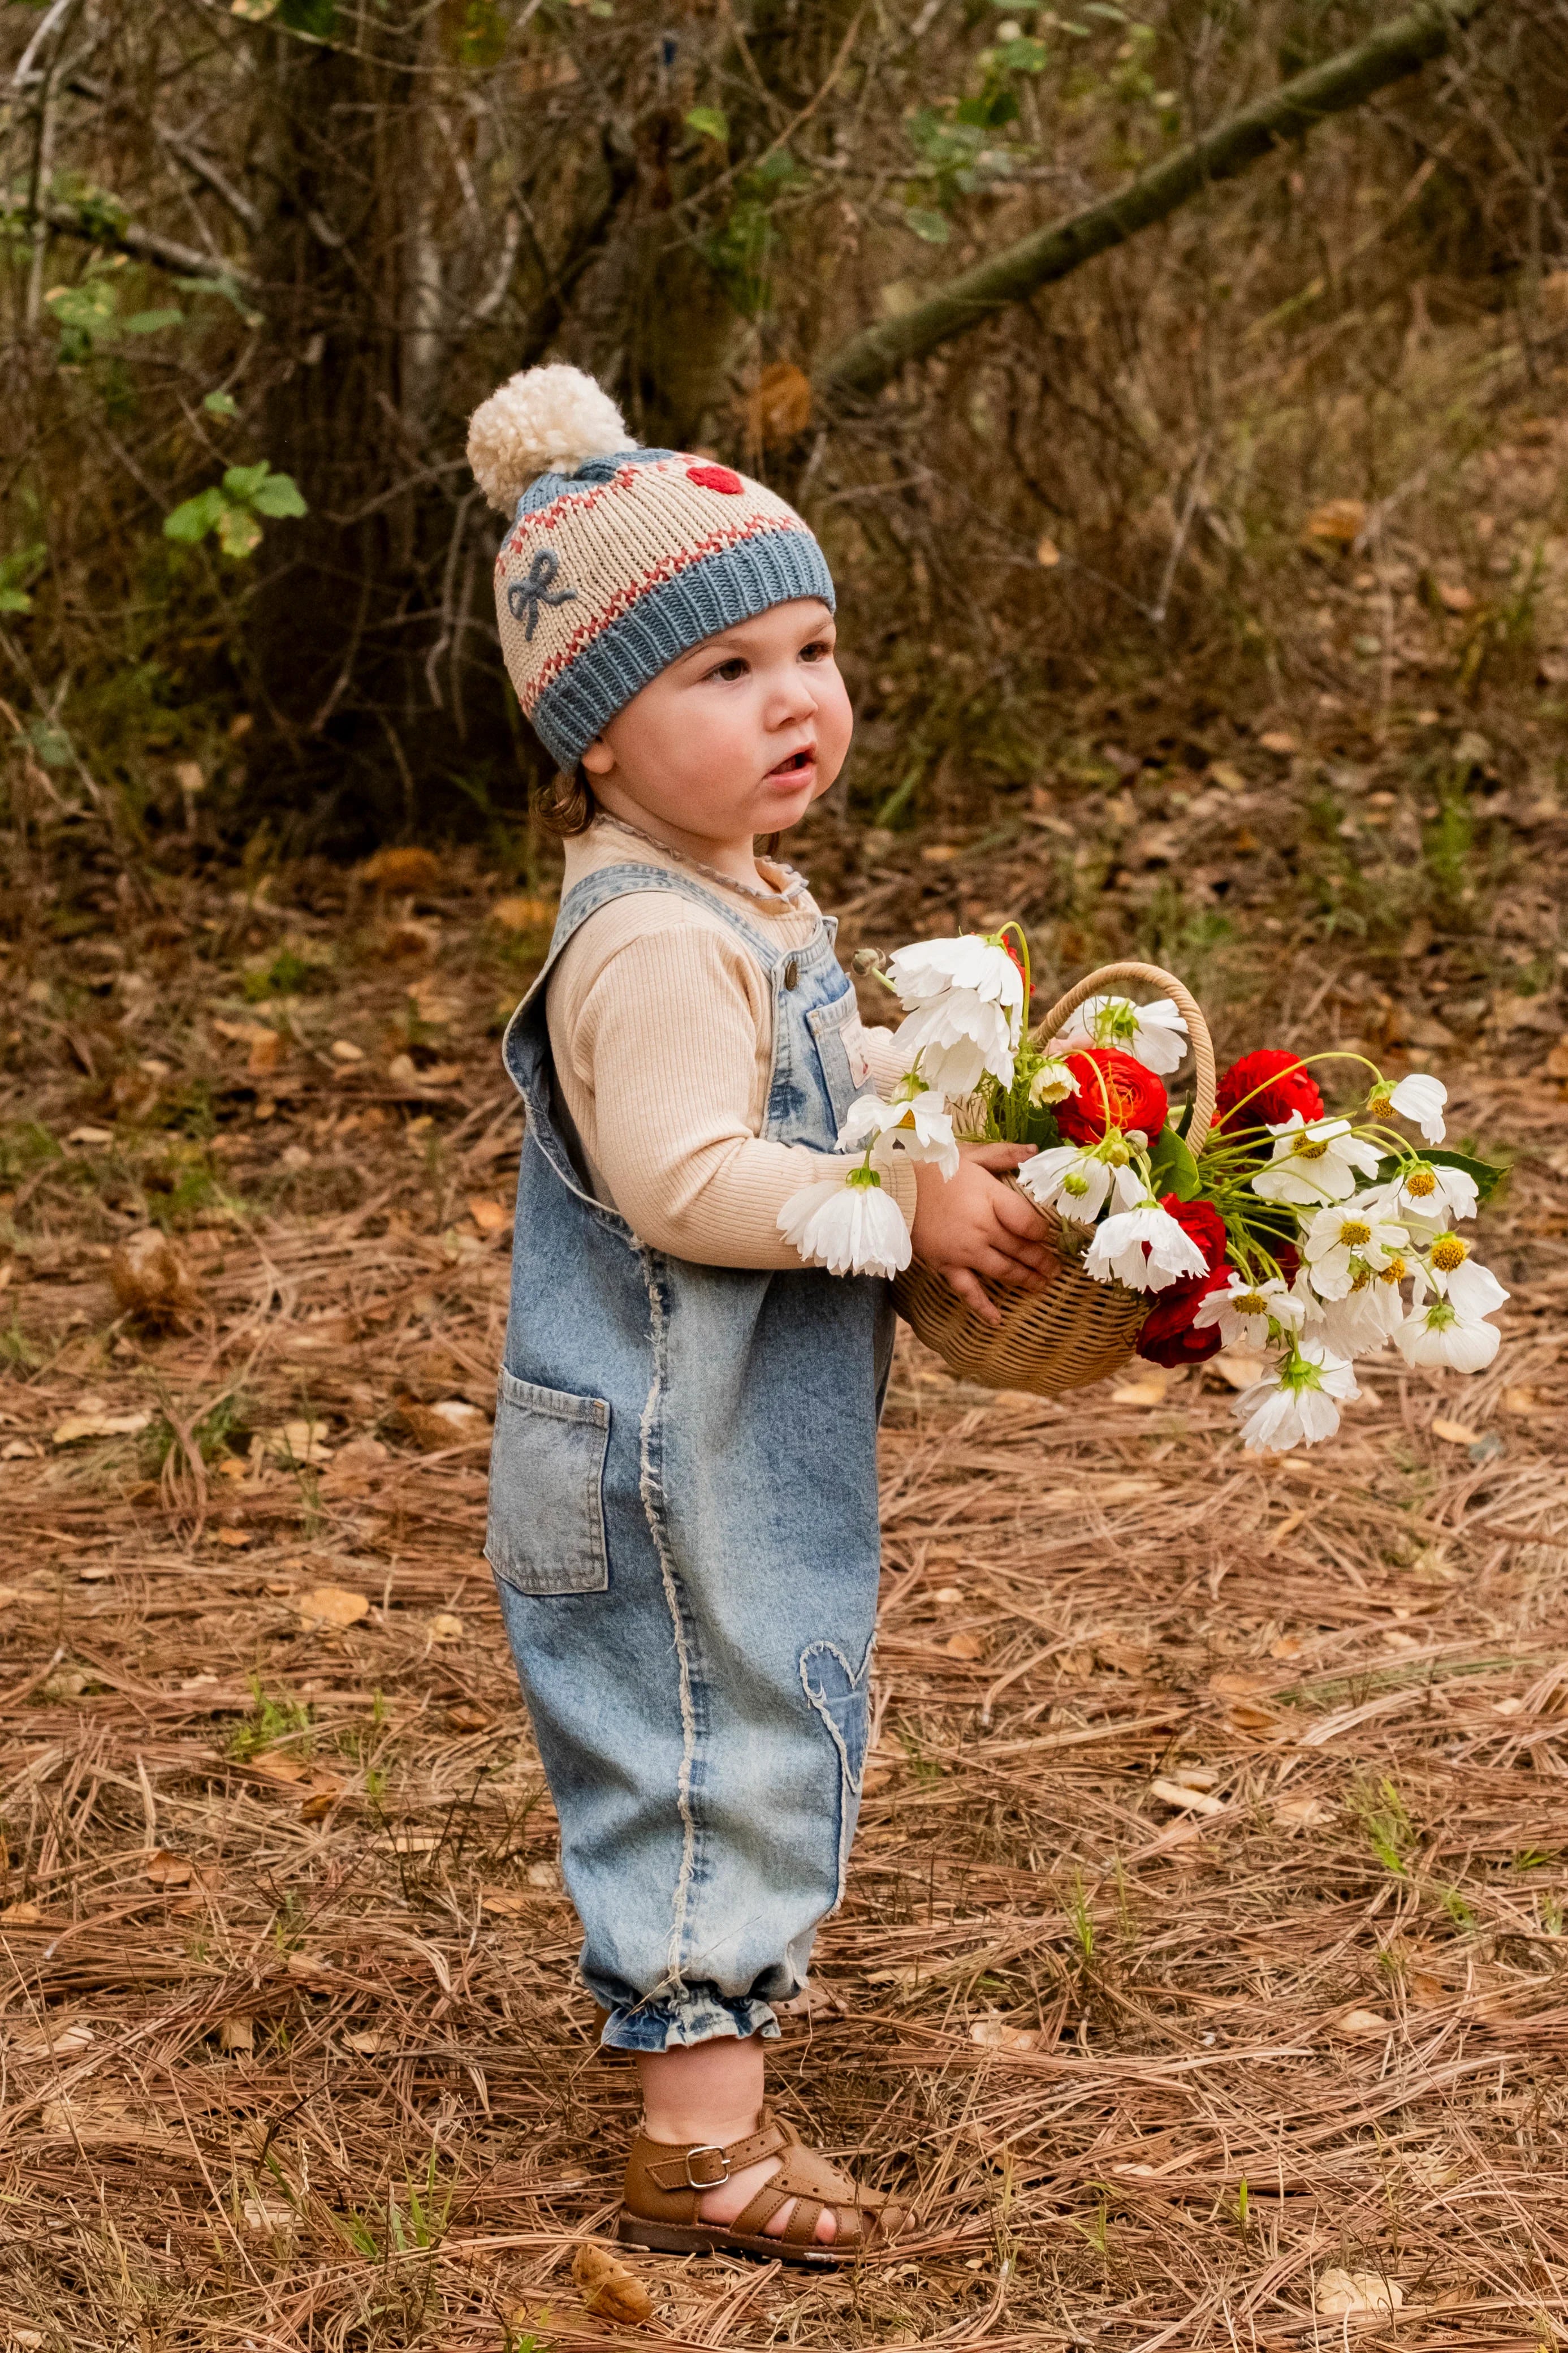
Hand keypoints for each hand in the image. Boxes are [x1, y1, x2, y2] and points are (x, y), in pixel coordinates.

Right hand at [910, 1142, 1054, 1326]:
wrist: (891, 1187)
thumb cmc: (932, 1167)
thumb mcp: (970, 1154)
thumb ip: (1004, 1153)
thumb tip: (1035, 1151)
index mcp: (991, 1199)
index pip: (1030, 1224)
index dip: (1043, 1233)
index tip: (1048, 1236)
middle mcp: (982, 1228)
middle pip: (1021, 1249)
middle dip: (1042, 1261)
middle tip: (1056, 1269)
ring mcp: (964, 1251)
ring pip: (1003, 1270)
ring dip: (1025, 1280)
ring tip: (1041, 1285)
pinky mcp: (946, 1265)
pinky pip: (968, 1290)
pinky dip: (983, 1307)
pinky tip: (997, 1320)